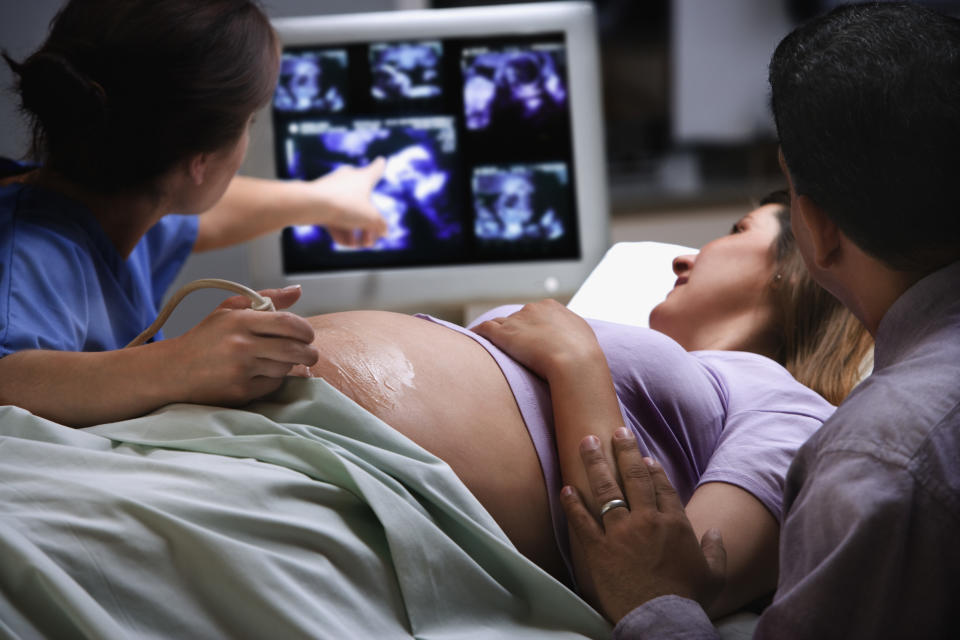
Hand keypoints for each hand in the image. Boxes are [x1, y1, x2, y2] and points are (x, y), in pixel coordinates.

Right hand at [164, 285, 318, 404]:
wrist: (173, 370)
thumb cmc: (206, 338)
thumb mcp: (230, 310)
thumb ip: (266, 298)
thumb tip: (297, 291)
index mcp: (239, 321)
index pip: (288, 323)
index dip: (305, 330)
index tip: (308, 335)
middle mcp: (240, 345)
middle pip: (294, 350)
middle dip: (309, 353)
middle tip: (309, 353)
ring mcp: (240, 370)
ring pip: (284, 368)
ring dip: (288, 365)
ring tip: (277, 360)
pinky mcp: (239, 391)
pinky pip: (272, 385)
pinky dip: (273, 379)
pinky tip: (261, 373)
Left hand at [311, 157, 387, 247]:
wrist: (311, 205)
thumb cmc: (344, 205)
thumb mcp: (370, 219)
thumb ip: (380, 225)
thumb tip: (383, 230)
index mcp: (363, 177)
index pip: (376, 169)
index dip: (380, 166)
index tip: (381, 160)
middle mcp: (347, 179)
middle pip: (362, 202)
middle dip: (367, 223)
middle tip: (369, 241)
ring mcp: (332, 189)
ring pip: (347, 211)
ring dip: (353, 230)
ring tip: (355, 245)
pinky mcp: (319, 199)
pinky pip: (333, 215)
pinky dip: (339, 228)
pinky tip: (343, 243)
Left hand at [472, 299, 601, 378]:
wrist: (575, 361)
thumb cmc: (583, 353)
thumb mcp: (582, 335)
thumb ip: (571, 331)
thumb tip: (571, 337)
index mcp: (551, 306)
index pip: (535, 314)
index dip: (531, 327)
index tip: (530, 339)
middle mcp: (532, 309)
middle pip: (517, 318)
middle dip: (514, 330)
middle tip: (513, 347)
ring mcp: (516, 321)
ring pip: (499, 323)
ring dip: (495, 333)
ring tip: (488, 343)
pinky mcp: (503, 333)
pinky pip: (484, 329)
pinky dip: (477, 333)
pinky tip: (471, 339)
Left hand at [560, 429, 726, 622]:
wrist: (662, 620)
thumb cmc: (689, 600)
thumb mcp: (714, 576)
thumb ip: (716, 550)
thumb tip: (717, 533)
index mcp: (675, 524)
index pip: (662, 486)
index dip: (653, 469)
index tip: (646, 458)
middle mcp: (647, 521)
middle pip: (634, 477)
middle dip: (625, 450)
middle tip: (618, 431)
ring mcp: (621, 533)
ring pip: (605, 489)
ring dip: (595, 463)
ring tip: (587, 441)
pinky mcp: (599, 549)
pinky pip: (582, 521)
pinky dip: (572, 504)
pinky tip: (566, 488)